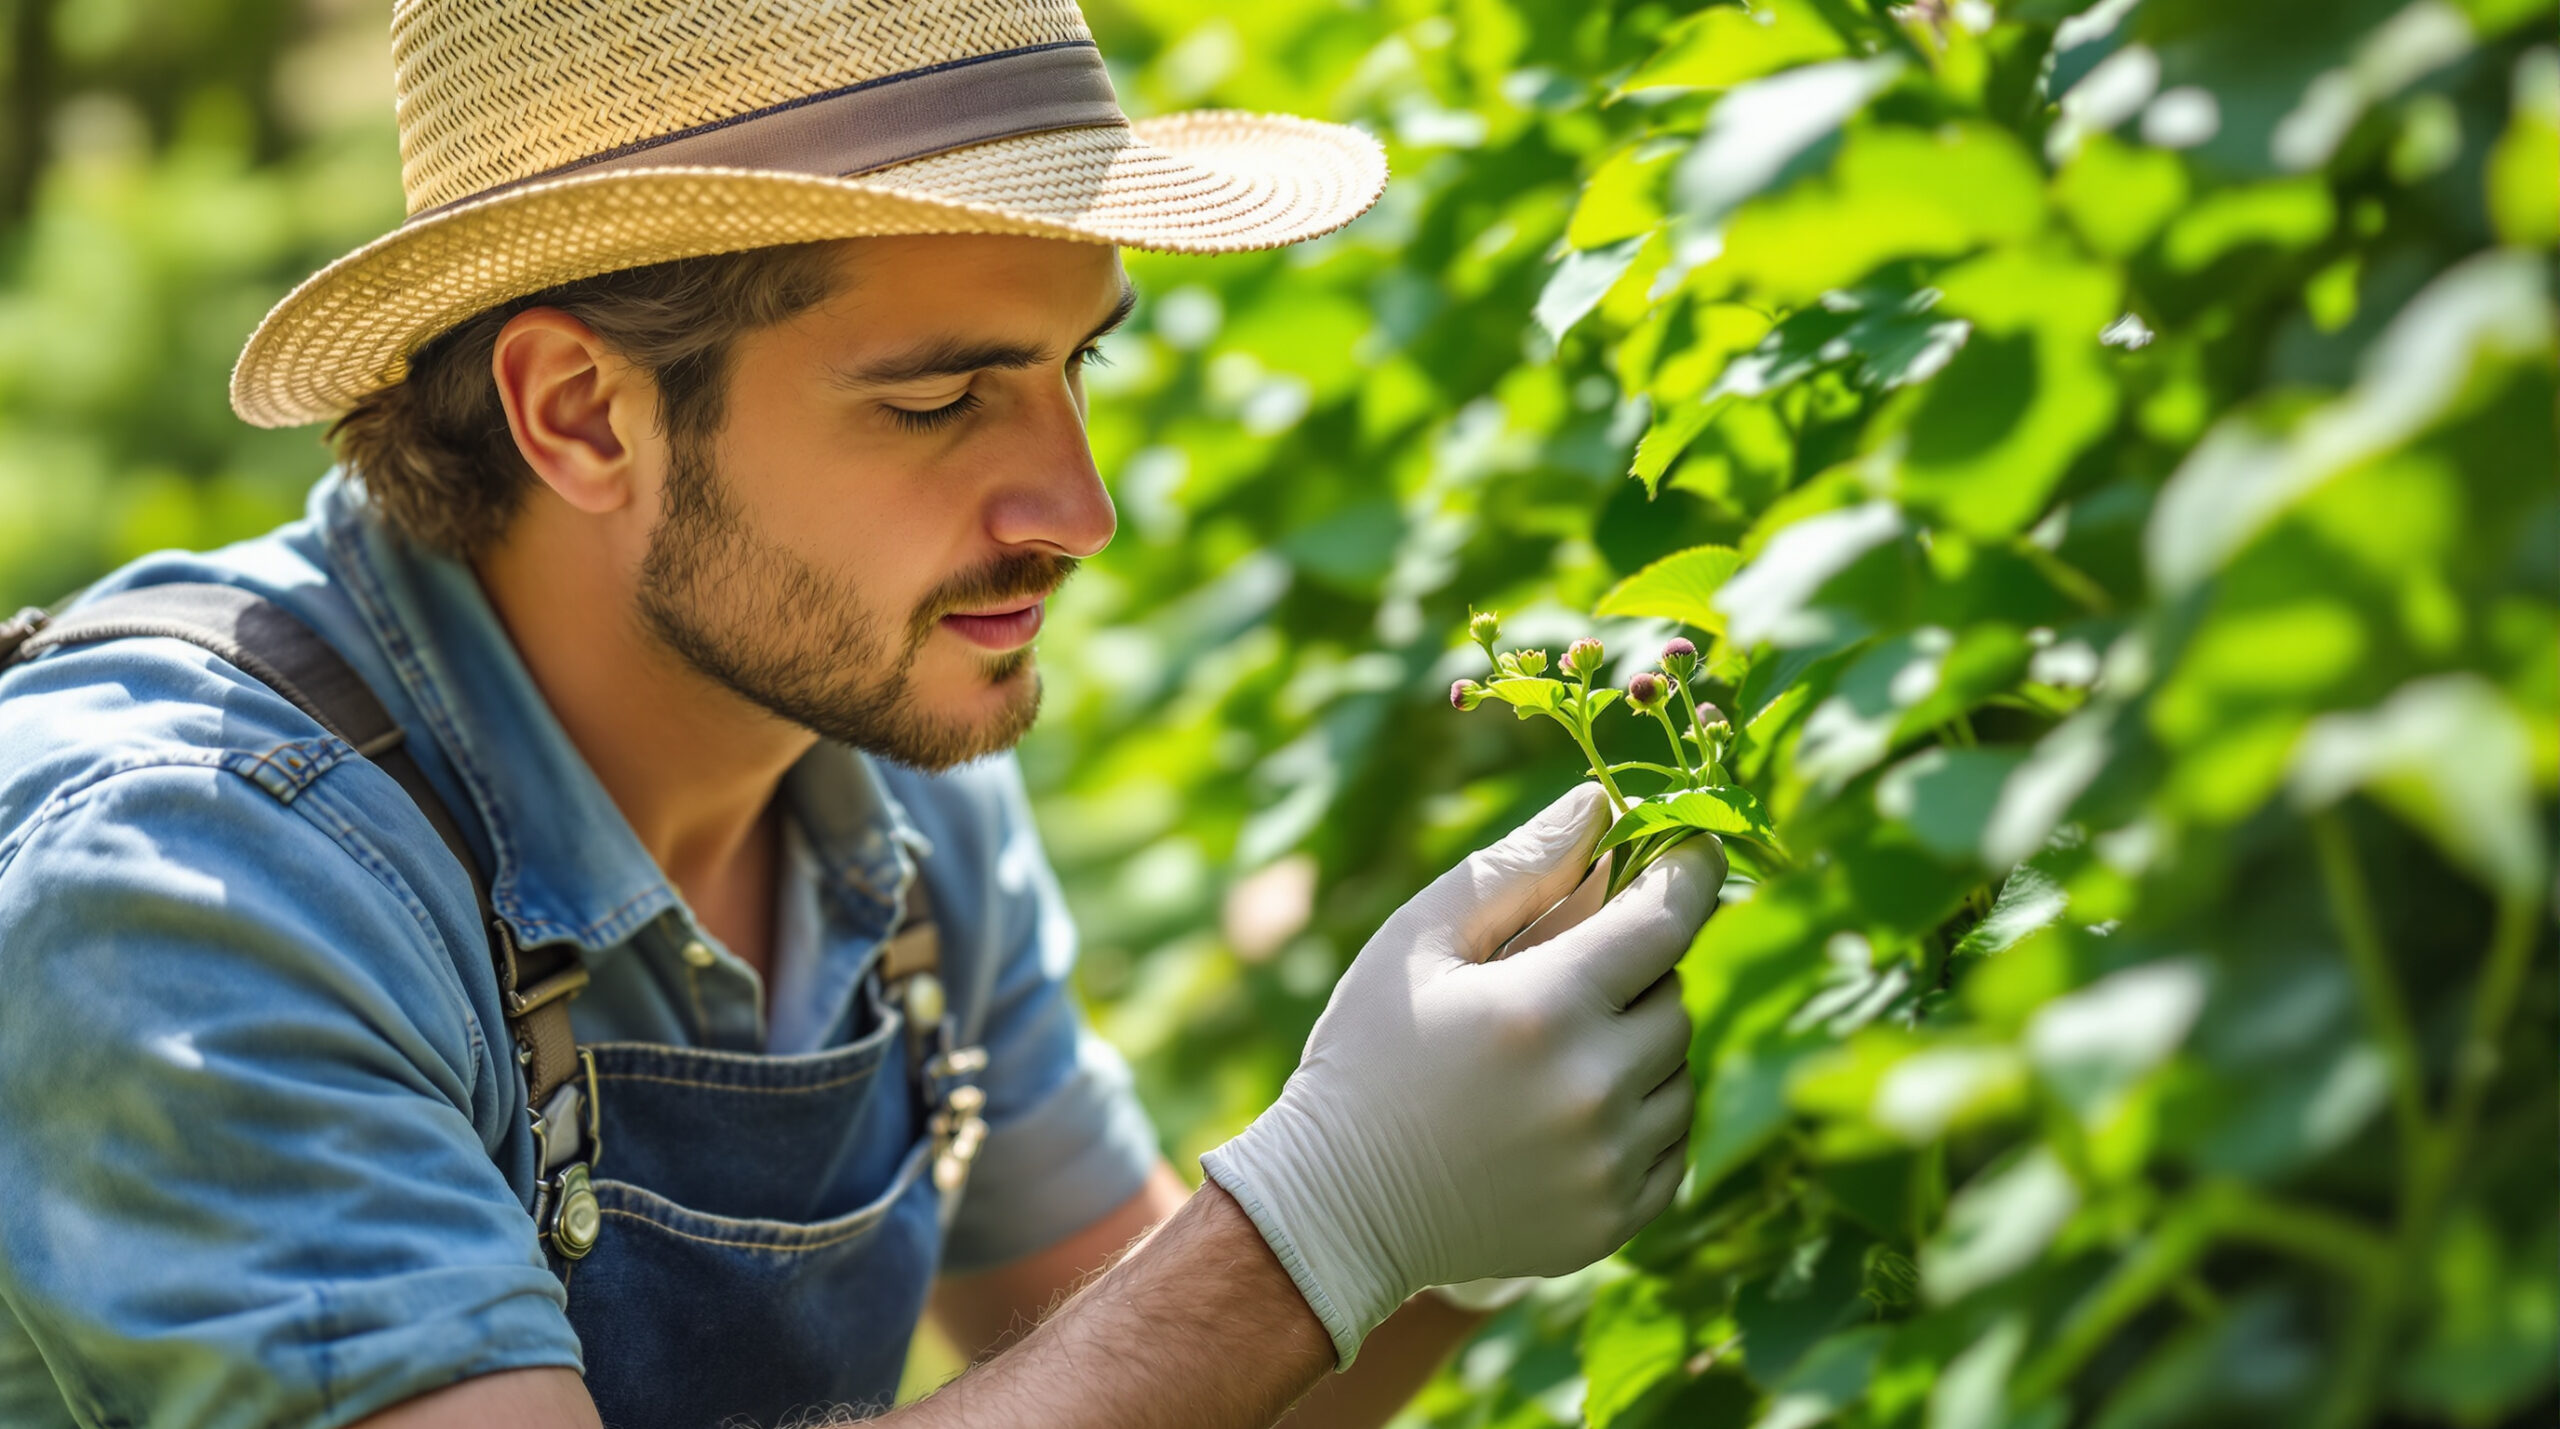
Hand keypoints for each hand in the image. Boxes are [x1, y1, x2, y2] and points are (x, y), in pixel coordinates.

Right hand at [1200, 784, 1725, 1364]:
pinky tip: (1569, 1111)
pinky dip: (1641, 1115)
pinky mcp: (1615, 1220)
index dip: (1689, 874)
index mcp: (1545, 1006)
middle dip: (1633, 973)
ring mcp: (1609, 1164)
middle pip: (1674, 995)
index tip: (1689, 853)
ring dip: (1639, 1046)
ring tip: (1556, 1052)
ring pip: (1679, 1071)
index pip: (1670, 919)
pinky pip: (1673, 1143)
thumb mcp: (1420, 941)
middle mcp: (1593, 1088)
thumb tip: (1599, 802)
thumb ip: (1517, 867)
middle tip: (1564, 978)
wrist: (1335, 1205)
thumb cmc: (1368, 1054)